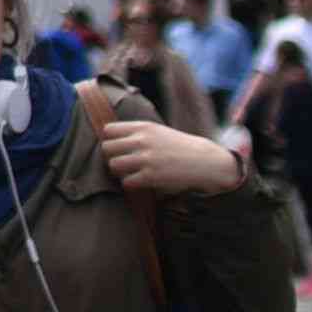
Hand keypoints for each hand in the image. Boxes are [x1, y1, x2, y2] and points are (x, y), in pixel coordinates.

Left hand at [88, 110, 245, 198]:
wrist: (205, 162)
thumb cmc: (180, 148)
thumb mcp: (158, 132)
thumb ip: (137, 134)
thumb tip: (109, 140)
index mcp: (143, 127)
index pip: (108, 130)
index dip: (110, 141)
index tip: (119, 148)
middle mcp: (142, 140)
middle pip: (106, 148)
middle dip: (112, 157)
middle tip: (123, 163)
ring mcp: (146, 159)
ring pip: (113, 165)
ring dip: (119, 172)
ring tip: (131, 173)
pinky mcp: (151, 177)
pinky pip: (126, 182)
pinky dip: (130, 184)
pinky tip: (140, 182)